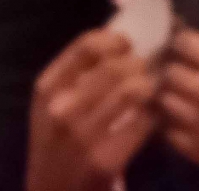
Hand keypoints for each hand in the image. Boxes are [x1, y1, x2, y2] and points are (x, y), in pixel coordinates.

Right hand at [29, 28, 157, 190]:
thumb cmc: (55, 142)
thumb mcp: (51, 103)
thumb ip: (75, 73)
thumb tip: (118, 39)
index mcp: (46, 87)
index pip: (86, 46)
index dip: (115, 40)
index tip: (128, 44)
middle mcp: (61, 109)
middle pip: (115, 66)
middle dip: (139, 63)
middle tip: (149, 68)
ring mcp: (83, 136)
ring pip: (132, 91)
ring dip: (149, 86)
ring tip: (151, 89)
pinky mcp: (106, 160)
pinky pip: (142, 123)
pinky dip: (152, 116)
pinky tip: (150, 117)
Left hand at [159, 27, 198, 187]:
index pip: (184, 42)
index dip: (180, 41)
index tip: (179, 43)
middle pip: (168, 71)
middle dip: (170, 68)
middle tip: (173, 71)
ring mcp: (195, 119)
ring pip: (164, 101)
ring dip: (168, 97)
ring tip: (172, 97)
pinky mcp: (194, 146)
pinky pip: (170, 132)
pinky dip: (171, 126)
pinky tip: (177, 124)